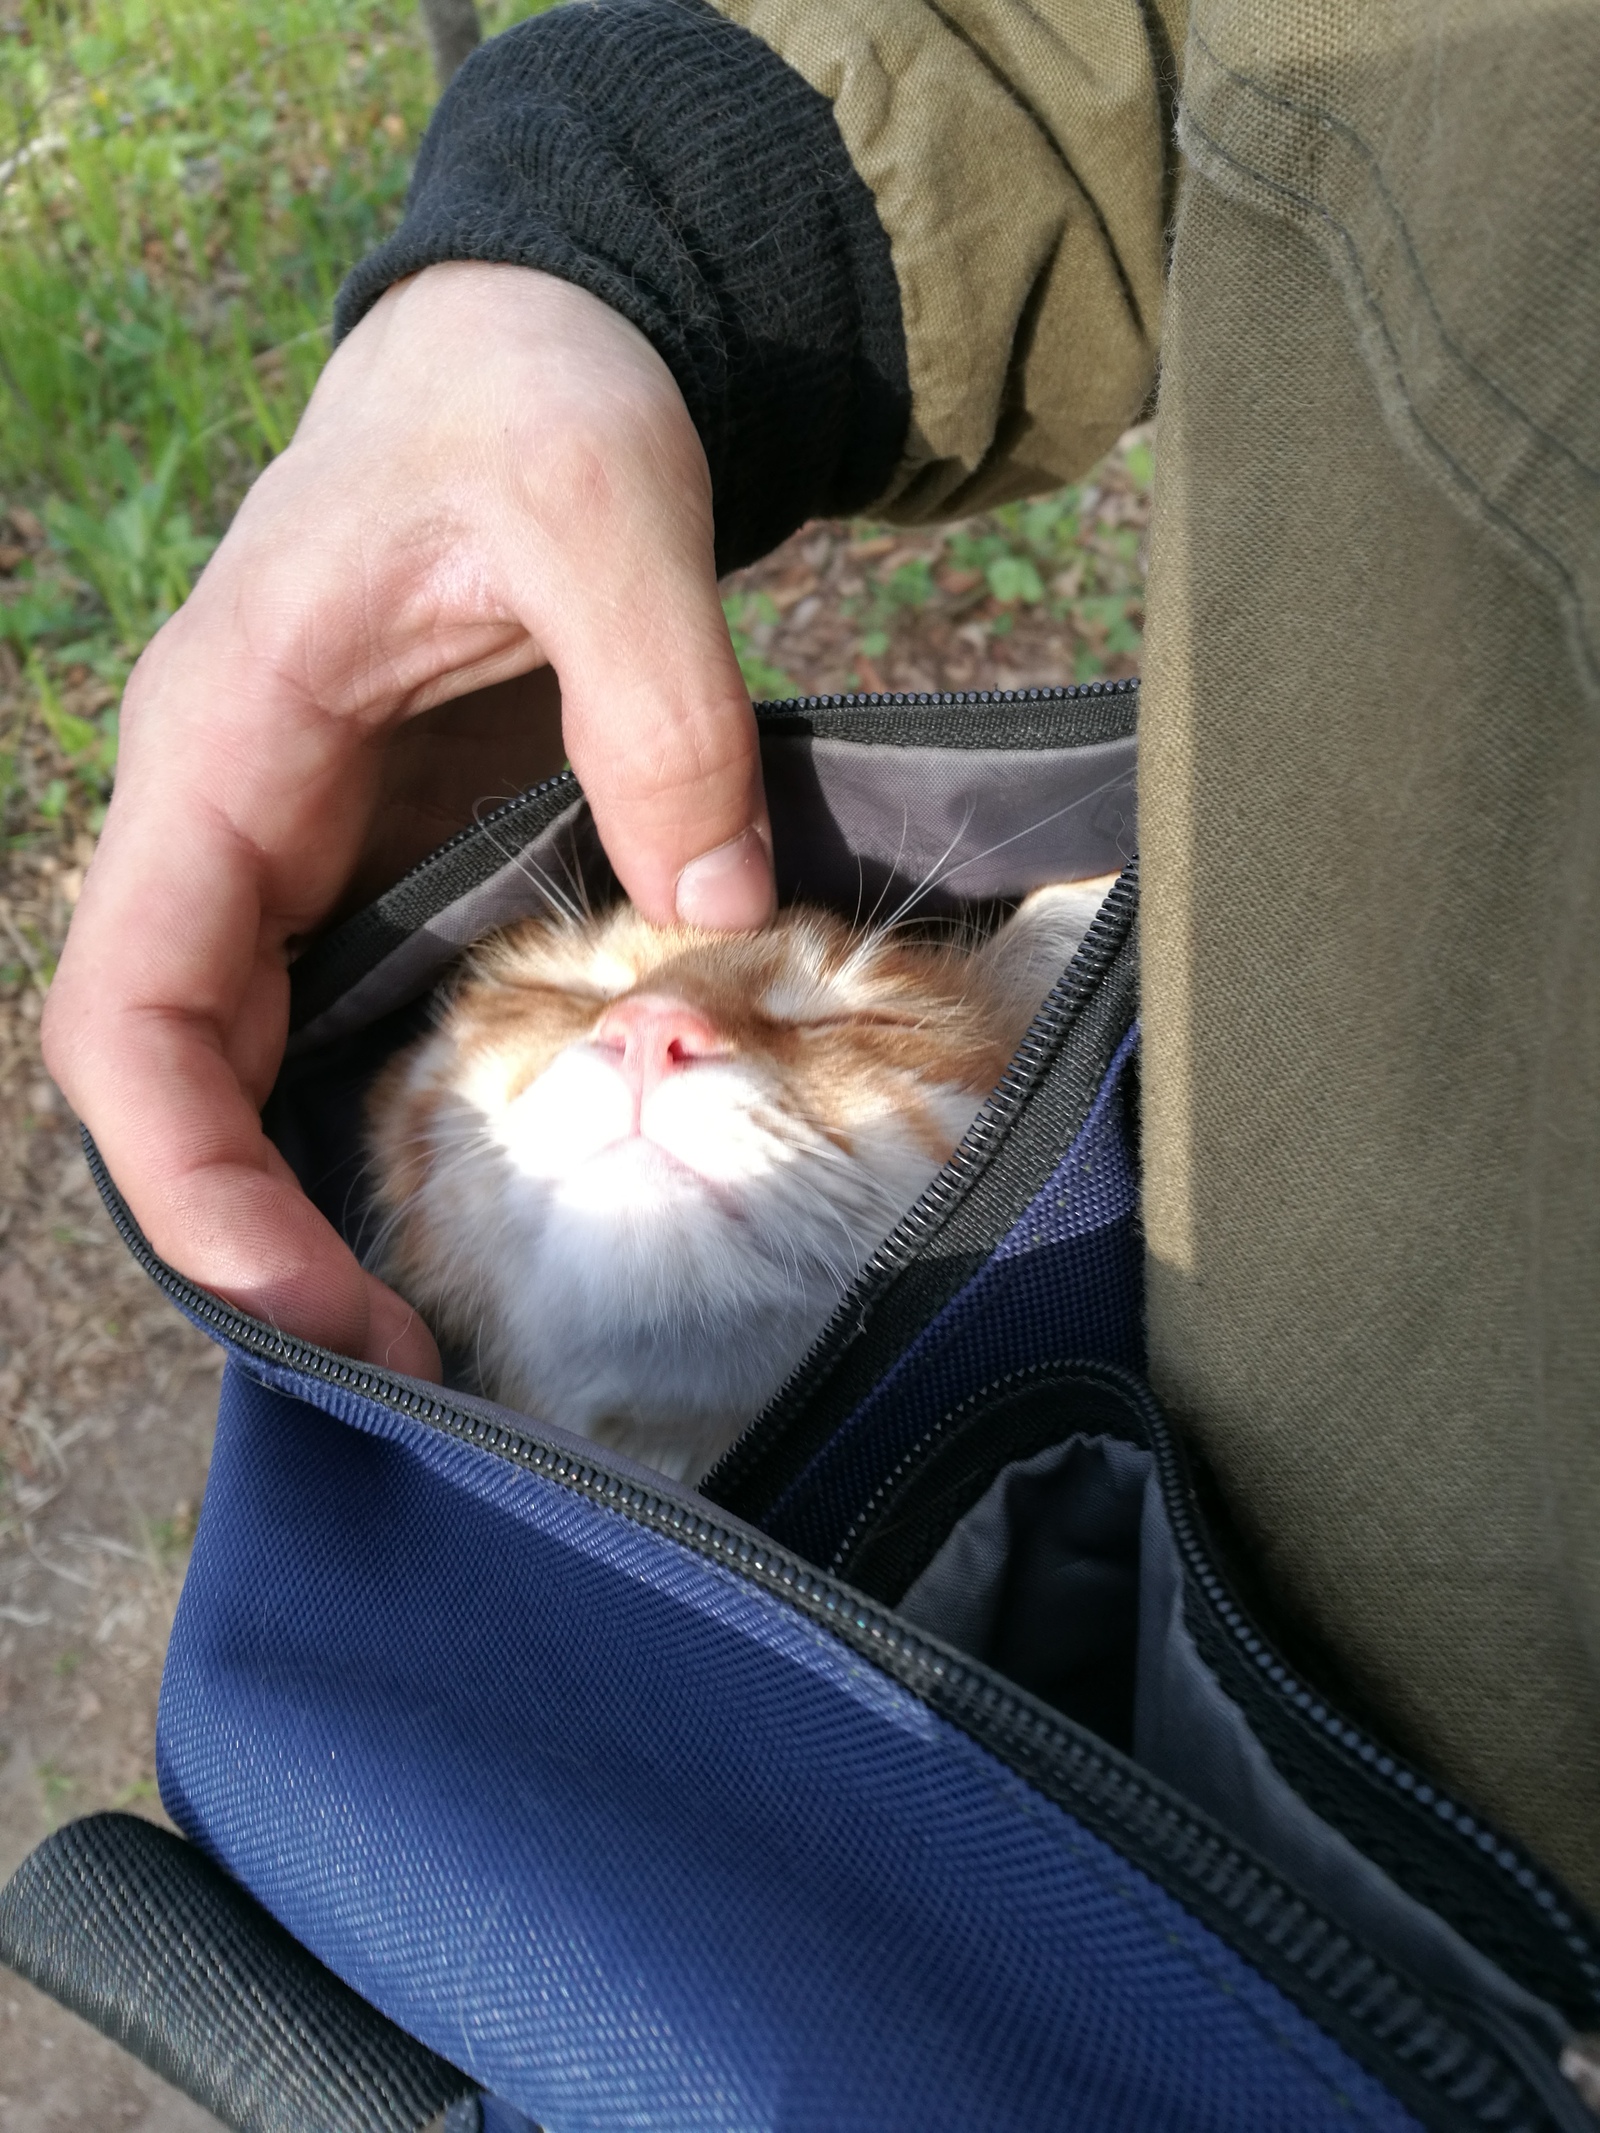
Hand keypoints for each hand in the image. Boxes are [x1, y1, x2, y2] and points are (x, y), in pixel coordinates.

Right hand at [43, 263, 772, 1374]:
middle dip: (257, 1240)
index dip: (187, 1182)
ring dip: (307, 1209)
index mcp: (227, 746)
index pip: (132, 1011)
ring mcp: (297, 850)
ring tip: (440, 1330)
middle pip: (172, 1080)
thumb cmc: (532, 396)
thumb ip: (658, 698)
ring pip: (243, 1071)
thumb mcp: (605, 504)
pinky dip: (370, 1134)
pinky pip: (337, 1025)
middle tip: (412, 1361)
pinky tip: (476, 1206)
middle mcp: (229, 821)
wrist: (530, 350)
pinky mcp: (376, 863)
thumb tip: (715, 906)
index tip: (309, 1304)